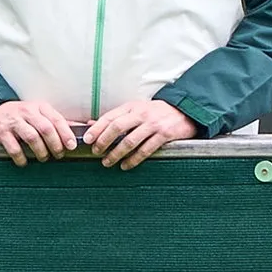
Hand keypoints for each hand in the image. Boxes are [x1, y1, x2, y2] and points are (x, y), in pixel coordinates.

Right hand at [0, 99, 78, 165]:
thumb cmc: (20, 116)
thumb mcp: (39, 114)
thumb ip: (56, 122)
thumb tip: (80, 129)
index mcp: (39, 107)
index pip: (56, 119)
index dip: (66, 134)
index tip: (72, 146)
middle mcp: (27, 112)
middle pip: (46, 128)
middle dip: (55, 144)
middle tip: (58, 155)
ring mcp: (14, 122)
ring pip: (32, 137)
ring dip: (41, 151)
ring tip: (43, 158)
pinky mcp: (2, 132)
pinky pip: (14, 147)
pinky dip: (21, 157)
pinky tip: (24, 161)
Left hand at [81, 98, 199, 168]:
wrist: (185, 111)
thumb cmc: (156, 113)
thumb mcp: (136, 110)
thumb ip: (116, 117)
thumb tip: (91, 124)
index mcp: (132, 107)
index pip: (110, 117)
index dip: (97, 129)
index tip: (87, 139)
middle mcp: (141, 114)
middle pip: (117, 127)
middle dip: (104, 141)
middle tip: (96, 152)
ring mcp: (153, 124)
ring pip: (130, 141)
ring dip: (116, 153)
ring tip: (107, 162)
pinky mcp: (164, 134)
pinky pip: (146, 150)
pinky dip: (134, 159)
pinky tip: (126, 165)